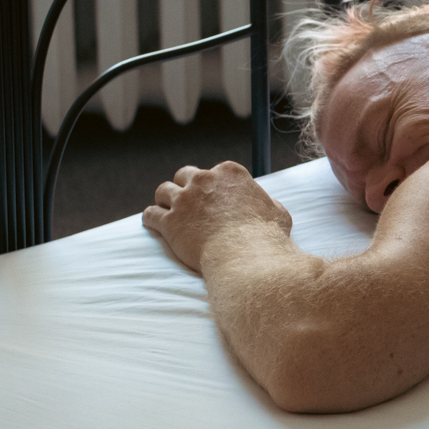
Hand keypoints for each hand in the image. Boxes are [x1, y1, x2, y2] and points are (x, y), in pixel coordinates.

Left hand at [142, 161, 291, 271]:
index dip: (212, 185)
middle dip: (185, 186)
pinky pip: (150, 214)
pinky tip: (152, 224)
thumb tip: (269, 206)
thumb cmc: (266, 237)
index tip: (212, 197)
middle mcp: (204, 180)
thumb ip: (268, 205)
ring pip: (163, 190)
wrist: (246, 257)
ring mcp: (184, 199)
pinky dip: (150, 218)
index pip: (215, 171)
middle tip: (187, 201)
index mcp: (230, 173)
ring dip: (165, 200)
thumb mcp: (278, 213)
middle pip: (185, 174)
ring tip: (165, 210)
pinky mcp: (169, 221)